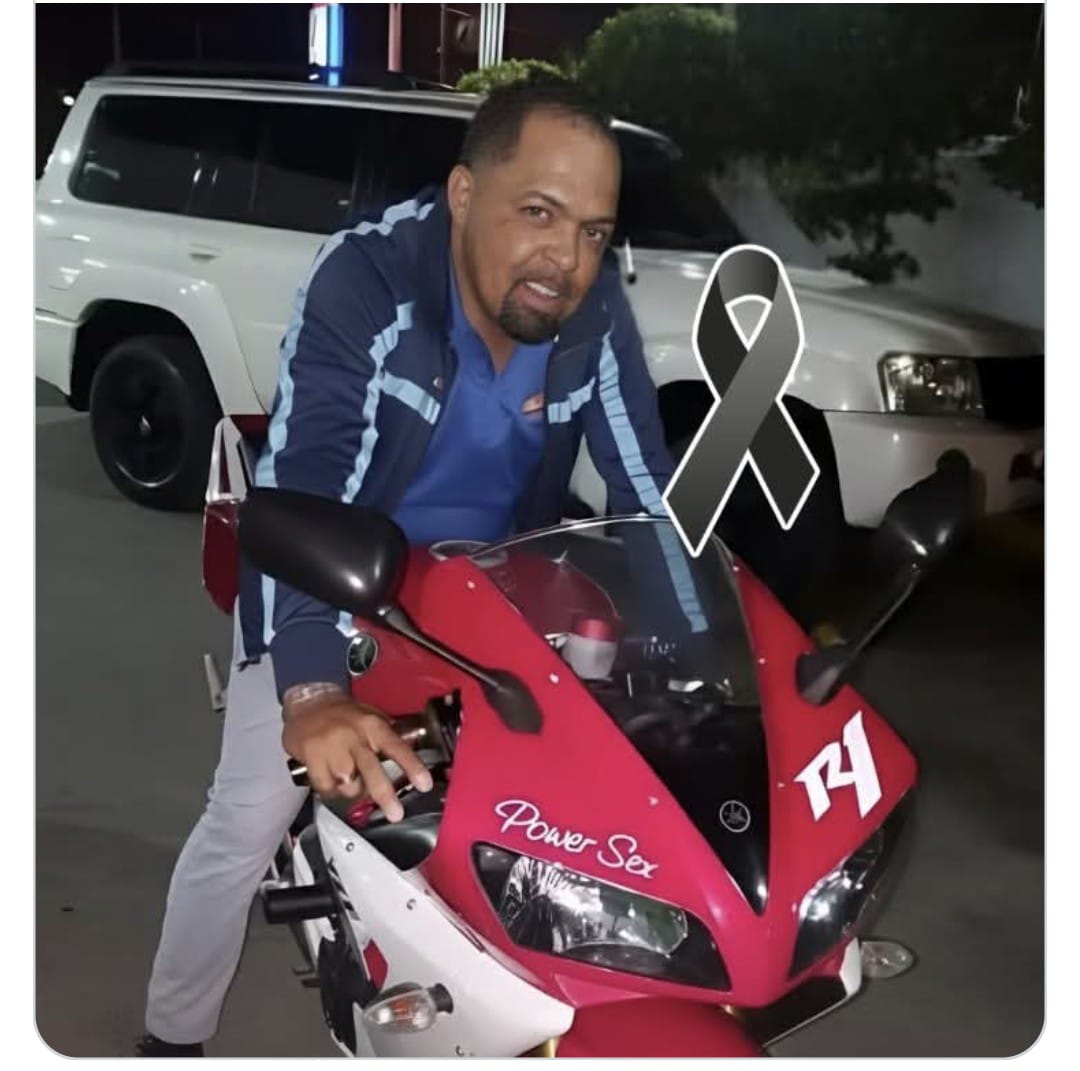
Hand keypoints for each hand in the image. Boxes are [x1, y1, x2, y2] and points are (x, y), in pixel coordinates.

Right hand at [281, 691, 432, 819]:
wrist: (308, 702)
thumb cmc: (343, 713)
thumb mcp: (371, 716)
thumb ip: (389, 735)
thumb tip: (412, 750)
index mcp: (372, 725)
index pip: (397, 747)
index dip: (412, 767)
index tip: (424, 784)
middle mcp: (353, 736)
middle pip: (371, 770)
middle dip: (385, 795)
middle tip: (396, 813)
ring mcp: (331, 747)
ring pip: (348, 784)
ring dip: (352, 788)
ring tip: (350, 778)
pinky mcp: (312, 756)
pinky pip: (326, 786)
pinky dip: (331, 789)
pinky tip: (332, 779)